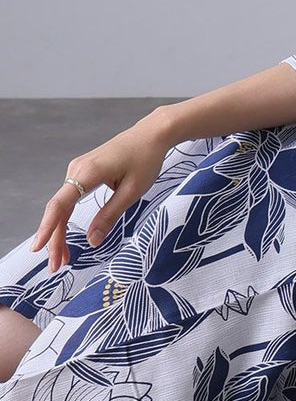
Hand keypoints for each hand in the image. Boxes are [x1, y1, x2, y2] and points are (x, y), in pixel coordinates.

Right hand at [31, 114, 173, 271]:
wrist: (151, 134)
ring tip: (64, 257)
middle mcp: (76, 169)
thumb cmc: (146, 160)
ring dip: (60, 230)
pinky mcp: (83, 171)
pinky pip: (69, 197)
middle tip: (56, 266)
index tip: (39, 248)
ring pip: (62, 205)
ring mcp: (77, 169)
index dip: (48, 228)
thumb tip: (92, 241)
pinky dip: (66, 217)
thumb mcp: (132, 191)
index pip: (60, 205)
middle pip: (58, 209)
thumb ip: (110, 215)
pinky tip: (66, 234)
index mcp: (88, 173)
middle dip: (55, 238)